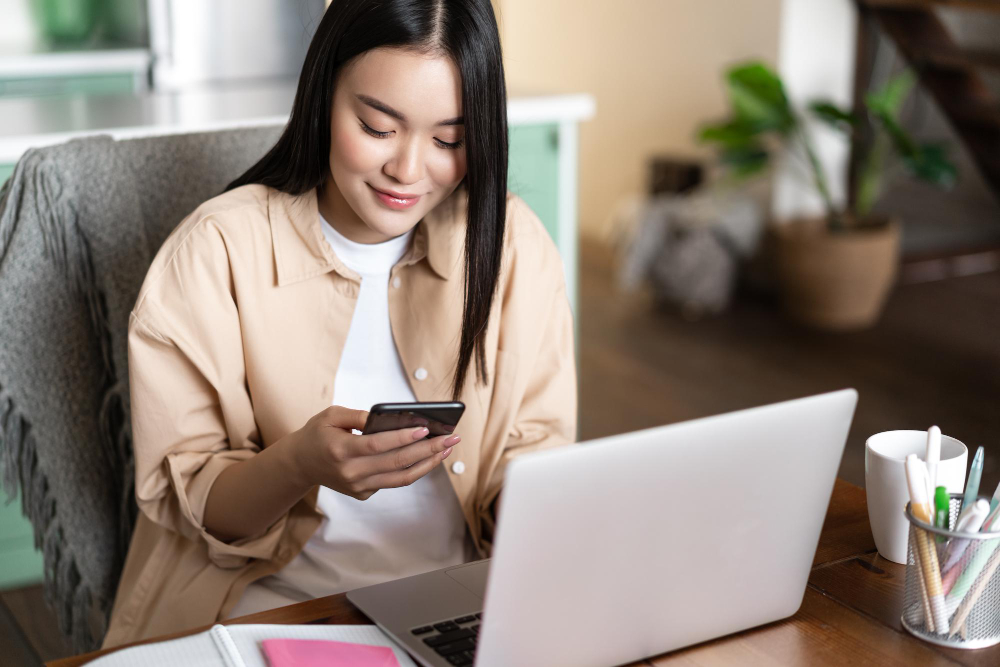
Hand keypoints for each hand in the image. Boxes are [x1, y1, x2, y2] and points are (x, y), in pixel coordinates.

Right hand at [290, 405, 458, 499]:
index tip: (426, 428)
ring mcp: (358, 487)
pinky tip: (428, 456)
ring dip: (428, 463)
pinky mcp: (363, 494)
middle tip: (451, 438)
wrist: (301, 464)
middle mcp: (350, 473)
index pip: (377, 445)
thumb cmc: (318, 434)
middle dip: (428, 449)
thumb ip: (358, 416)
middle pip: (396, 463)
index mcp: (340, 450)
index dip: (402, 437)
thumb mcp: (331, 416)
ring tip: (446, 449)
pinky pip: (393, 481)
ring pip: (401, 478)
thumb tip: (389, 417)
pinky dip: (413, 469)